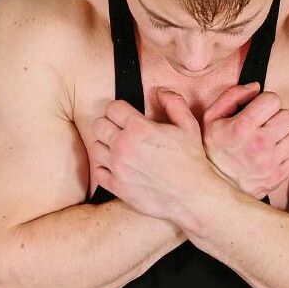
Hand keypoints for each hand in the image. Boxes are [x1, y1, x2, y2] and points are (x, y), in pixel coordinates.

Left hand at [90, 90, 232, 228]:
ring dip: (106, 145)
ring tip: (120, 149)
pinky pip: (98, 171)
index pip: (113, 108)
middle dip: (109, 124)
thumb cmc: (192, 161)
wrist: (192, 196)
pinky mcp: (116, 186)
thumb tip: (158, 91)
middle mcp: (123, 146)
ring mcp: (117, 167)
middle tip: (121, 130)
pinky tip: (118, 166)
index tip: (126, 116)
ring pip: (96, 147)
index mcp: (139, 128)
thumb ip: (173, 102)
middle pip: (99, 125)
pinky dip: (105, 167)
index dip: (120, 109)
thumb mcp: (188, 125)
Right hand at [190, 82, 288, 201]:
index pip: (273, 100)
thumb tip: (256, 86)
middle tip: (266, 125)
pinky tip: (272, 155)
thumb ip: (231, 96)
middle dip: (278, 117)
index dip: (266, 102)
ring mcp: (270, 163)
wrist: (212, 187)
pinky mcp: (276, 177)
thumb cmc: (211, 149)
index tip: (259, 110)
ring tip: (270, 140)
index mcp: (242, 127)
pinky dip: (286, 155)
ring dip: (284, 136)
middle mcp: (259, 145)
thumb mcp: (211, 118)